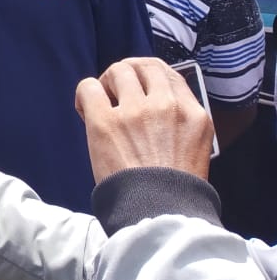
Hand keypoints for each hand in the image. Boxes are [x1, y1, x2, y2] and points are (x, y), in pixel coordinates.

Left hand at [74, 57, 214, 183]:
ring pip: (117, 71)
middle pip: (143, 65)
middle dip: (128, 73)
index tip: (139, 85)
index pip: (170, 74)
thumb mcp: (194, 149)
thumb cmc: (173, 188)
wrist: (159, 213)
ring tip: (103, 101)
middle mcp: (166, 107)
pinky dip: (85, 93)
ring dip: (107, 82)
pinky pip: (88, 87)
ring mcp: (135, 112)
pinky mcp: (105, 121)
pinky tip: (85, 110)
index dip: (149, 74)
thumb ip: (179, 122)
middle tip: (116, 90)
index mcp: (194, 115)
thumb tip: (154, 100)